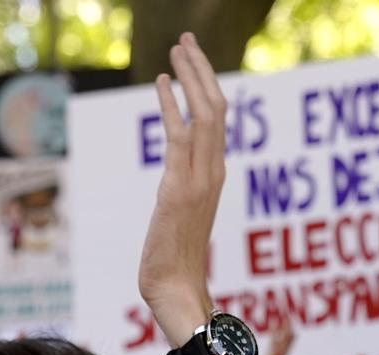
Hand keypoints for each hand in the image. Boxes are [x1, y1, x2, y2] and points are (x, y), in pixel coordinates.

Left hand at [138, 32, 225, 347]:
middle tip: (185, 40)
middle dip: (200, 70)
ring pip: (205, 114)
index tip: (193, 62)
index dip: (207, 87)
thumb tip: (176, 189)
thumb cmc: (176, 263)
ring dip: (189, 76)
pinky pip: (179, 137)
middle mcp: (214, 173)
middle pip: (216, 107)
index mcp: (216, 177)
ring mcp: (199, 180)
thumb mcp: (182, 218)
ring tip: (176, 49)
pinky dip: (171, 105)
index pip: (218, 121)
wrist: (175, 291)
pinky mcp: (178, 189)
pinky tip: (160, 83)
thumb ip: (184, 194)